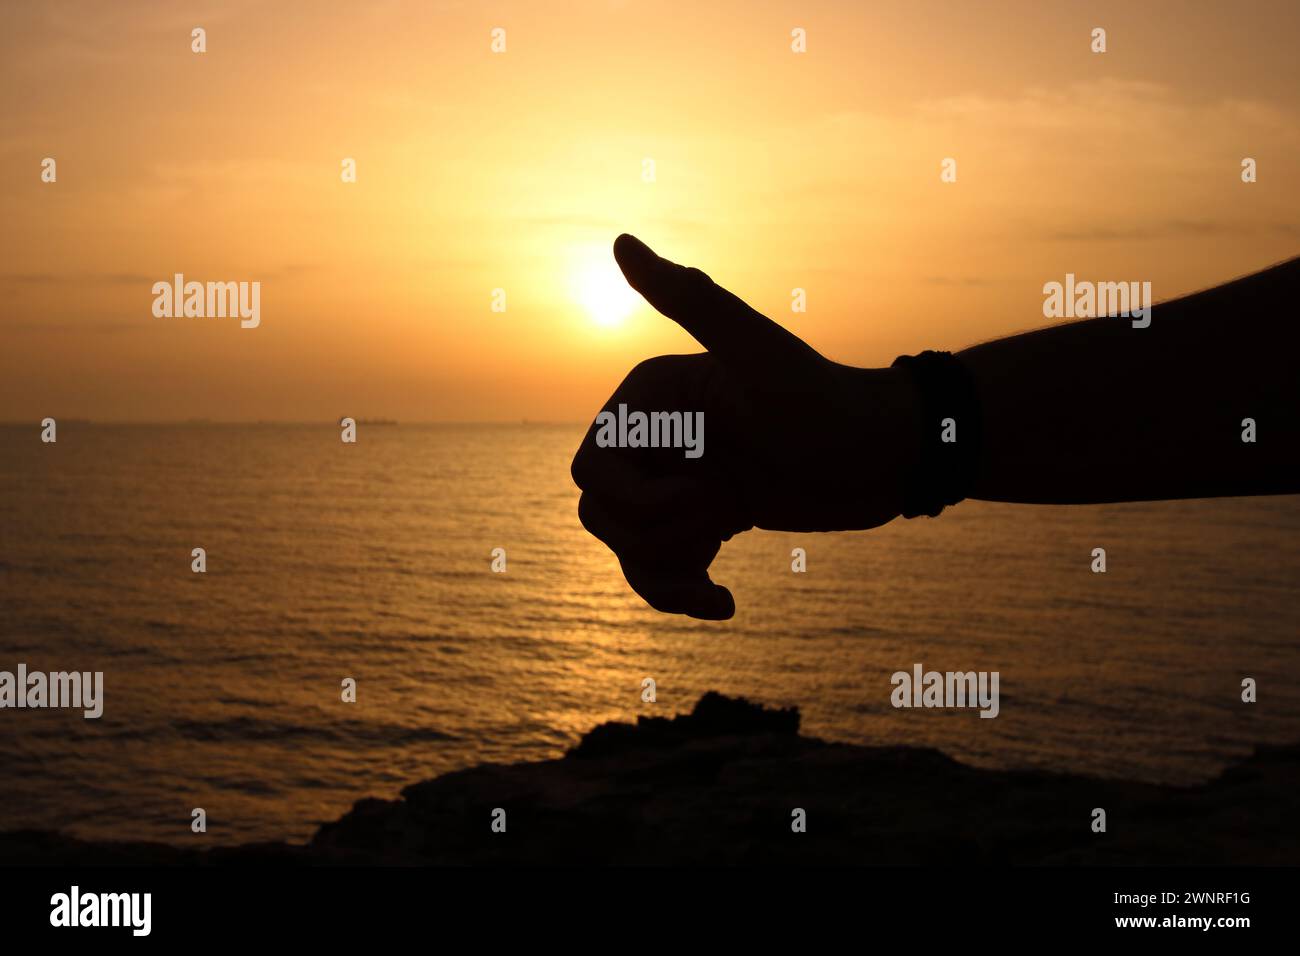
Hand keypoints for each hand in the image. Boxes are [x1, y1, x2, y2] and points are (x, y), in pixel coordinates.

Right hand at [571, 235, 919, 619]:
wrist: (889, 457)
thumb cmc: (829, 403)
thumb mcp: (758, 354)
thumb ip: (690, 299)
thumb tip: (620, 241)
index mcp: (652, 396)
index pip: (593, 466)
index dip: (639, 497)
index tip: (710, 495)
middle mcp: (657, 435)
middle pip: (601, 513)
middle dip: (654, 536)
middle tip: (722, 518)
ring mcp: (680, 478)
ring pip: (626, 547)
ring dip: (666, 573)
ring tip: (719, 580)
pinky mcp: (707, 517)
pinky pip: (661, 567)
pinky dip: (681, 594)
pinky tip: (725, 603)